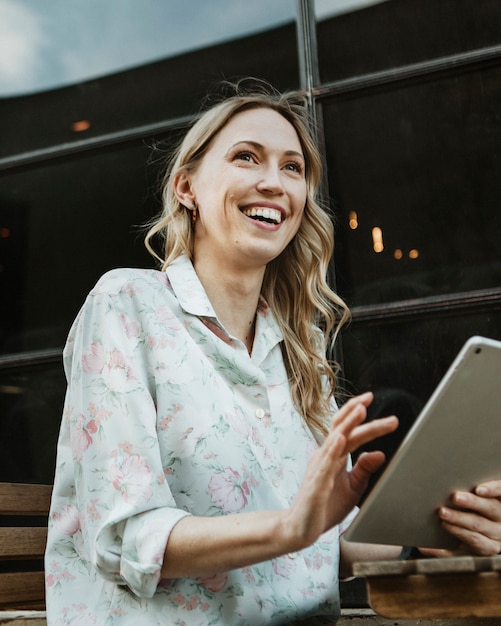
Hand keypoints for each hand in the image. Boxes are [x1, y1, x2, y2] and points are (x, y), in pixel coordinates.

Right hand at [285, 392, 397, 549]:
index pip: (346, 429)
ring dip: (347, 424)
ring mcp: (319, 469)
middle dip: (355, 411)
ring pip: (334, 441)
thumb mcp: (352, 486)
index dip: (357, 413)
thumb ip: (364, 469)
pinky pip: (325, 465)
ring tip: (360, 410)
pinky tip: (341, 439)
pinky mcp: (317, 485)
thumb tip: (380, 453)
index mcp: (332, 455)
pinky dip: (333, 450)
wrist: (301, 528)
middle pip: (340, 428)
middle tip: (370, 397)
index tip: (370, 398)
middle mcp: (324, 457)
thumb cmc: (325, 506)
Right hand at [420, 480, 500, 557]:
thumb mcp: (463, 548)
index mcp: (488, 545)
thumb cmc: (473, 533)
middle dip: (459, 517)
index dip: (458, 531)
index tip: (442, 523)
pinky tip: (479, 489)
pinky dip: (492, 490)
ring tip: (456, 497)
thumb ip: (445, 550)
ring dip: (472, 502)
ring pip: (491, 508)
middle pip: (479, 524)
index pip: (473, 539)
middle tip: (442, 511)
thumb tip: (423, 549)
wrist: (493, 519)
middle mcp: (498, 530)